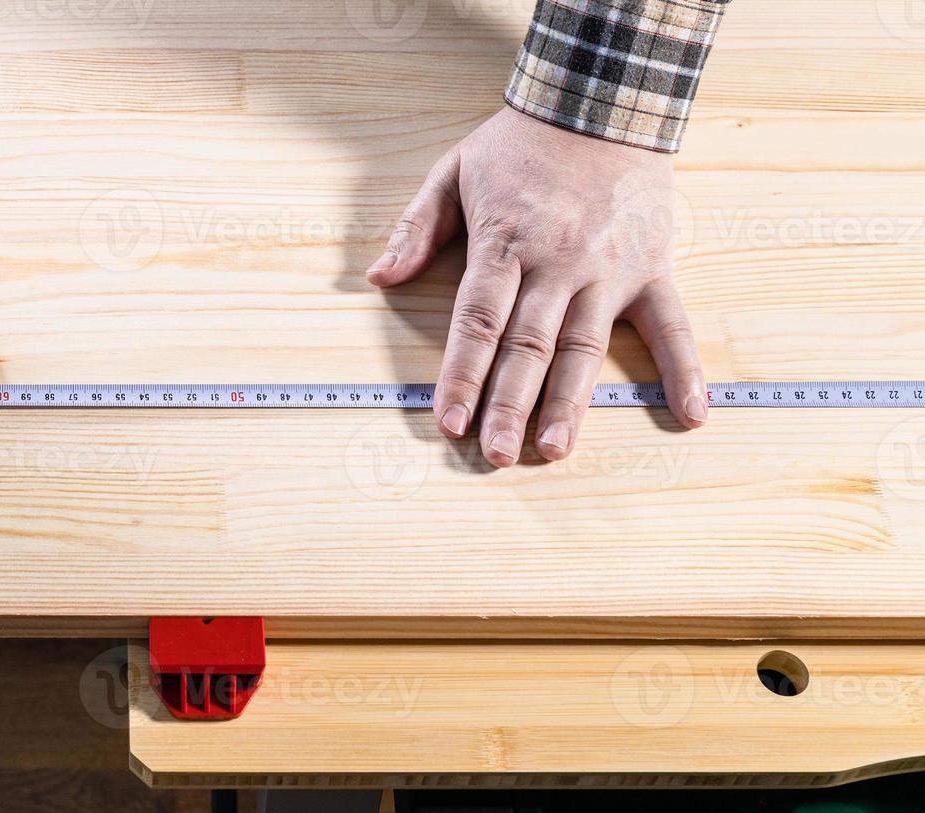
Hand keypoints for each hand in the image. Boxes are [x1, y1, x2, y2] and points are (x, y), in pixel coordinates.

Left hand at [367, 107, 707, 466]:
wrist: (605, 98)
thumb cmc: (521, 144)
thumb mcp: (454, 170)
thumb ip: (416, 227)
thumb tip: (378, 276)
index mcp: (506, 242)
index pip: (479, 321)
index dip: (462, 374)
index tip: (448, 420)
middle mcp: (558, 263)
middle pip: (528, 346)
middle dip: (508, 405)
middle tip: (496, 455)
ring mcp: (609, 270)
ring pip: (585, 346)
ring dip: (570, 402)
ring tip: (554, 449)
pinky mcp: (652, 267)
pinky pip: (672, 325)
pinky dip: (685, 369)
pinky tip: (692, 415)